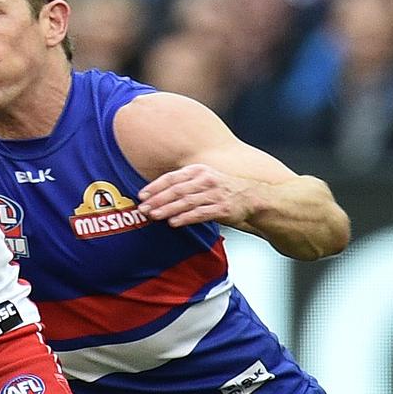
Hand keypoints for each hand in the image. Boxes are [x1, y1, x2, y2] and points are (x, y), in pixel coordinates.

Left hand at [137, 163, 254, 227]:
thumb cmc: (221, 188)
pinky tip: (174, 223)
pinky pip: (200, 213)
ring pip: (186, 202)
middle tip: (144, 208)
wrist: (251, 195)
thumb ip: (182, 184)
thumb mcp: (202, 178)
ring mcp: (214, 194)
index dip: (155, 187)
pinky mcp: (222, 208)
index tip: (142, 195)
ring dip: (168, 209)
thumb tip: (155, 194)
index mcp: (198, 171)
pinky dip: (185, 218)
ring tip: (154, 216)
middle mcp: (205, 180)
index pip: (172, 178)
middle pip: (176, 190)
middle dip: (158, 200)